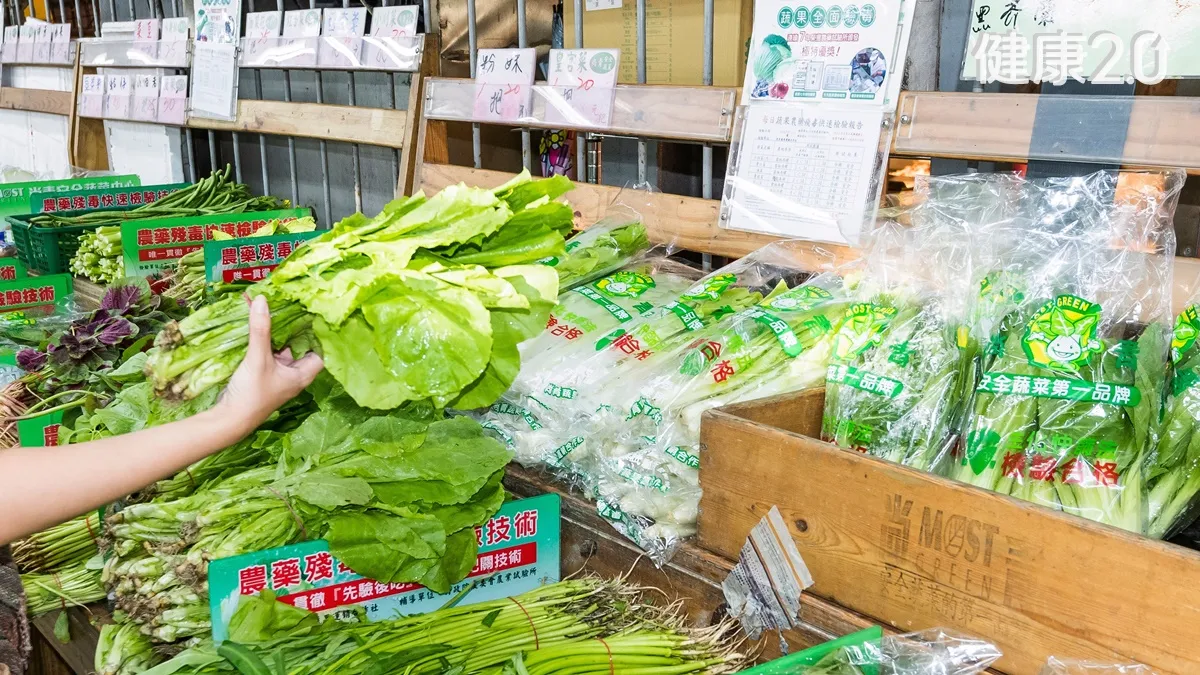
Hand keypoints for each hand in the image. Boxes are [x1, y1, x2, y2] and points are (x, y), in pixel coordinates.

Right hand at [217, 295, 322, 433]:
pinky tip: (255, 325)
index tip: (309, 315)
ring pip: (280, 349)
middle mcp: (293, 375)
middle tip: (287, 306)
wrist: (229, 419)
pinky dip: (263, 341)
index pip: (319, 351)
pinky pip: (266, 354)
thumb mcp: (258, 358)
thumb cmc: (252, 393)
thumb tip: (262, 300)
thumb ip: (260, 329)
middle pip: (298, 347)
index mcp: (302, 374)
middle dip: (291, 328)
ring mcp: (277, 376)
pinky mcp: (262, 376)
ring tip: (269, 310)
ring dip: (274, 333)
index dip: (316, 334)